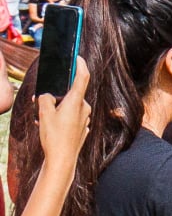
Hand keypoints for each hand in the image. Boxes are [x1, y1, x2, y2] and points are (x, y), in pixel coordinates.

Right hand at [35, 59, 90, 174]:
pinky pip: (70, 118)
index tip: (78, 57)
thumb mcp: (44, 114)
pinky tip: (50, 127)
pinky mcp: (82, 128)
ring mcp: (84, 119)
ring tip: (43, 119)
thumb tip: (46, 97)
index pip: (82, 77)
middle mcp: (84, 108)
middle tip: (43, 103)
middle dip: (57, 95)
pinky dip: (60, 118)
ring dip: (56, 109)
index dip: (80, 65)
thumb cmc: (54, 137)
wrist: (63, 159)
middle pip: (70, 94)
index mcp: (76, 102)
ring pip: (69, 107)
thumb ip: (45, 100)